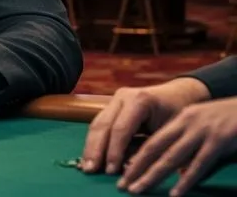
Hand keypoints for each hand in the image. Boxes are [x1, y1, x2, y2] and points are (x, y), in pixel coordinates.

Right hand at [82, 78, 211, 175]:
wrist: (179, 95)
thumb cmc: (179, 116)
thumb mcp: (169, 134)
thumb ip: (149, 149)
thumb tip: (128, 169)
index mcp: (140, 101)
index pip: (121, 129)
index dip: (114, 151)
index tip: (111, 171)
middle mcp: (123, 96)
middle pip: (103, 125)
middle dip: (96, 149)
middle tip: (90, 170)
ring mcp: (116, 99)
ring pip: (97, 123)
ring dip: (91, 146)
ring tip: (86, 166)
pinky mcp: (112, 105)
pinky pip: (100, 123)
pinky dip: (95, 141)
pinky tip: (91, 156)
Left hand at [117, 97, 236, 195]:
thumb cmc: (229, 123)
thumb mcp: (205, 130)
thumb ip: (190, 149)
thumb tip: (177, 172)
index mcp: (180, 119)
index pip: (151, 140)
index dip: (134, 157)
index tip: (121, 172)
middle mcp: (186, 123)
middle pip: (154, 148)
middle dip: (135, 167)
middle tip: (122, 185)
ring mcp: (201, 131)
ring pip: (171, 156)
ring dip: (152, 175)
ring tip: (137, 189)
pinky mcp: (219, 140)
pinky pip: (199, 163)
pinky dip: (186, 180)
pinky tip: (175, 193)